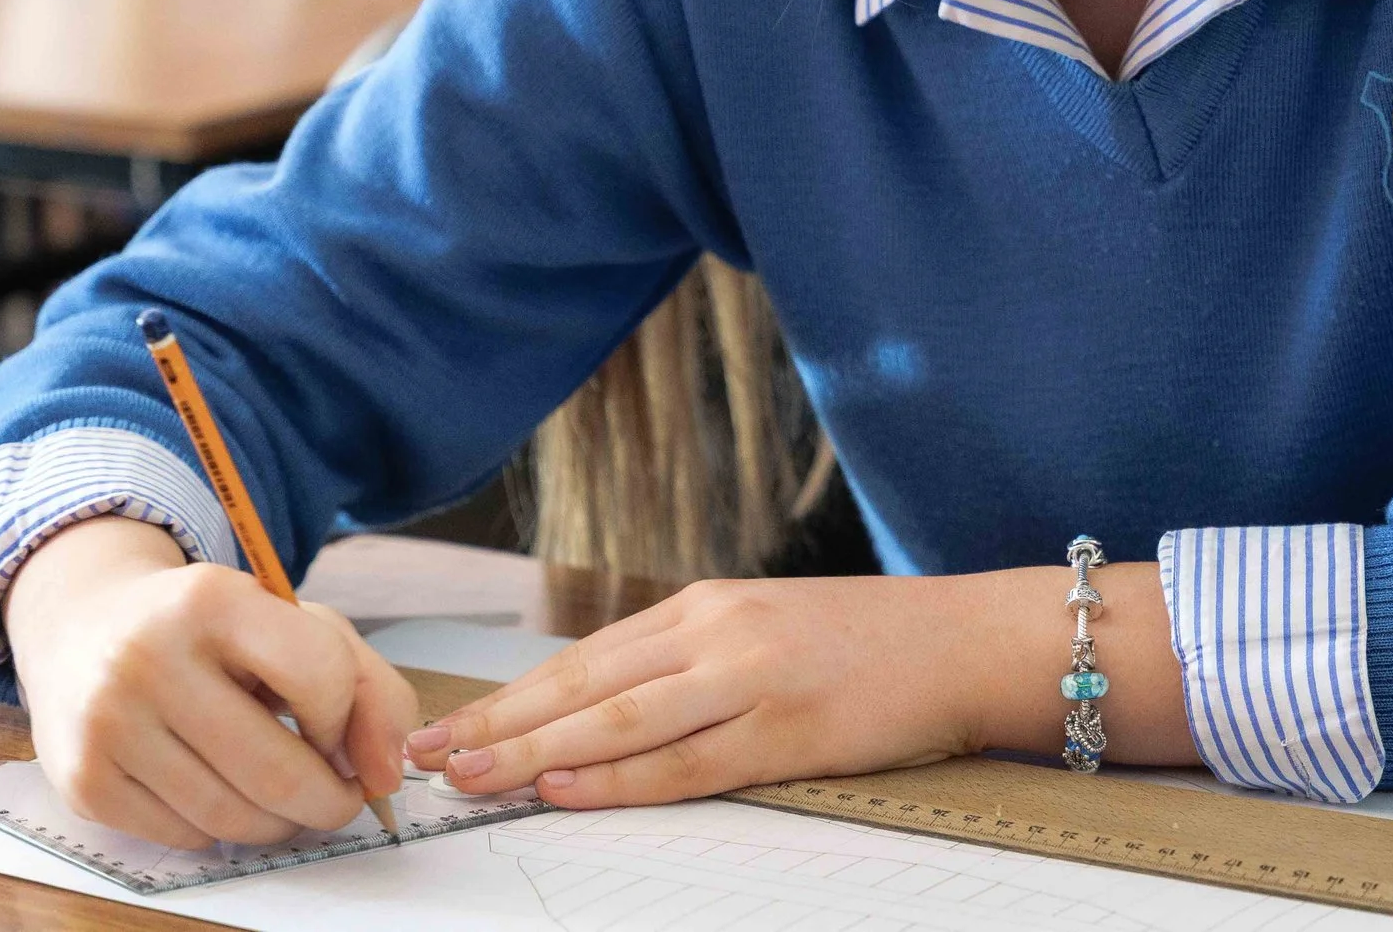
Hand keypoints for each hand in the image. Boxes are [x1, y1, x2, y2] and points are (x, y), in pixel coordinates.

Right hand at [4, 515, 419, 849]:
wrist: (86, 627)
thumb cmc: (213, 631)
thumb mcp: (295, 624)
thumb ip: (369, 685)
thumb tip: (389, 773)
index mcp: (213, 599)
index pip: (321, 676)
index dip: (347, 718)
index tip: (337, 727)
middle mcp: (149, 657)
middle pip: (278, 772)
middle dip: (330, 800)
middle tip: (339, 797)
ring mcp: (108, 723)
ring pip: (233, 817)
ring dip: (280, 821)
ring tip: (283, 795)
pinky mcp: (82, 781)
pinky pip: (186, 837)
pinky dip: (221, 827)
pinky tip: (218, 790)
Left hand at [404, 564, 1193, 808]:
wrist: (965, 639)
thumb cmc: (869, 643)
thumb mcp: (768, 628)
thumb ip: (694, 659)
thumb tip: (608, 710)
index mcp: (706, 606)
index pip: (584, 657)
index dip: (511, 696)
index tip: (451, 726)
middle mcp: (716, 631)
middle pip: (582, 685)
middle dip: (498, 724)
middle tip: (427, 755)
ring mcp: (749, 677)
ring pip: (616, 722)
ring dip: (533, 753)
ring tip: (471, 777)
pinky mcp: (785, 728)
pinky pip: (683, 760)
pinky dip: (616, 777)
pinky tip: (564, 787)